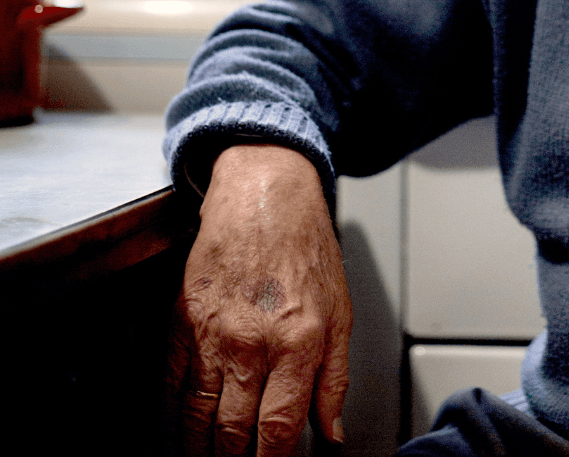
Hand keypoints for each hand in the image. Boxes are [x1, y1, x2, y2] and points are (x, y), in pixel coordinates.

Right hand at [166, 144, 352, 455]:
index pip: (278, 430)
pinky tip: (175, 435)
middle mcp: (253, 342)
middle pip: (232, 434)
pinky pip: (169, 387)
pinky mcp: (181, 323)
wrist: (264, 196)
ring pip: (195, 418)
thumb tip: (332, 434)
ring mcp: (212, 335)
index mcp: (299, 341)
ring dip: (197, 451)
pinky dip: (169, 420)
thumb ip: (335, 378)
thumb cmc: (306, 248)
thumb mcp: (340, 310)